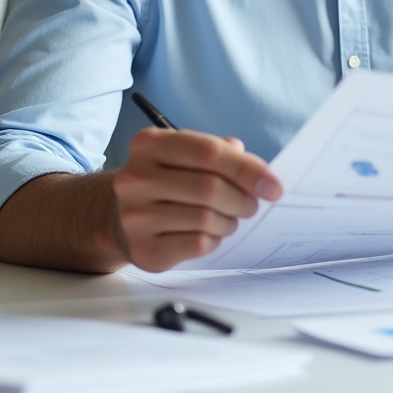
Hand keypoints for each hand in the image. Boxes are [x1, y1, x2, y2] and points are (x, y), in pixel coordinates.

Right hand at [112, 128, 282, 270]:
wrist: (118, 214)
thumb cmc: (167, 178)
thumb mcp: (187, 154)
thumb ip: (223, 154)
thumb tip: (262, 176)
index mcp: (148, 144)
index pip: (208, 152)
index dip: (247, 169)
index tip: (274, 186)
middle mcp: (135, 178)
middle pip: (208, 188)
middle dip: (242, 199)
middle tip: (252, 205)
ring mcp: (134, 215)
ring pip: (204, 218)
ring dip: (229, 221)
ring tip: (230, 218)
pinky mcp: (142, 248)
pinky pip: (196, 244)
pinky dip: (214, 239)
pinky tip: (210, 233)